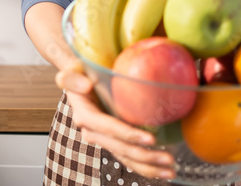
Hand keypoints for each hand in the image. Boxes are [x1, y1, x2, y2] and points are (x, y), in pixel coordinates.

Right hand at [56, 62, 177, 180]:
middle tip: (168, 158)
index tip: (150, 139)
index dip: (128, 135)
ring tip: (170, 170)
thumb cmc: (79, 73)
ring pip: (126, 157)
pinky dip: (146, 166)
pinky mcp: (113, 141)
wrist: (80, 80)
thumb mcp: (71, 70)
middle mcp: (93, 131)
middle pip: (120, 148)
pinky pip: (129, 157)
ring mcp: (104, 139)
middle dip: (144, 156)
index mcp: (85, 115)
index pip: (108, 128)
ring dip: (148, 166)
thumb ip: (71, 77)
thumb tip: (86, 85)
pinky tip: (163, 169)